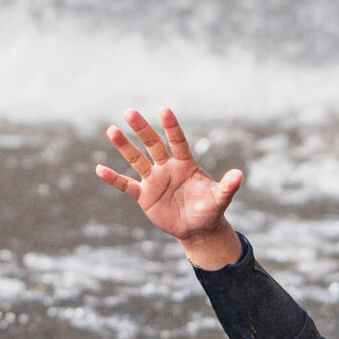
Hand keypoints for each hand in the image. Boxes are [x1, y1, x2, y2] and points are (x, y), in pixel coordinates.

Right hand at [96, 108, 245, 256]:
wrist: (197, 228)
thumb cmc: (210, 210)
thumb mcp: (219, 199)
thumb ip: (227, 187)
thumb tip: (239, 174)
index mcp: (186, 164)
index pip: (177, 141)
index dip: (170, 126)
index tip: (163, 109)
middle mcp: (167, 167)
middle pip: (152, 144)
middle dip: (142, 129)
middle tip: (129, 112)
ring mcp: (154, 180)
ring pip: (136, 160)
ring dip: (124, 146)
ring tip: (111, 130)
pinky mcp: (144, 196)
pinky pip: (126, 185)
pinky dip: (113, 178)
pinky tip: (99, 169)